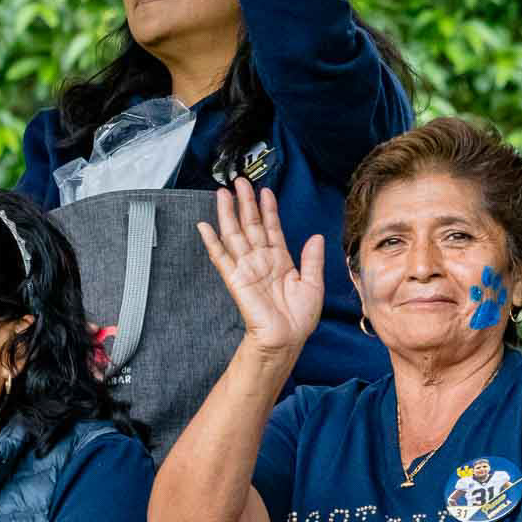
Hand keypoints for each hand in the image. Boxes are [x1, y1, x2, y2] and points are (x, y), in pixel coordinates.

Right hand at [198, 178, 324, 361]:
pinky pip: (221, 258)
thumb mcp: (313, 284)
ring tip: (223, 193)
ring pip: (235, 234)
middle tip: (241, 181)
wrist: (286, 340)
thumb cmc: (299, 318)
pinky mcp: (236, 279)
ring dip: (228, 214)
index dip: (268, 209)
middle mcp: (261, 260)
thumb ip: (312, 259)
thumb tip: (317, 237)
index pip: (271, 228)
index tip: (265, 190)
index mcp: (280, 260)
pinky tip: (205, 227)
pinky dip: (212, 242)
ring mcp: (247, 268)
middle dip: (245, 202)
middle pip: (251, 225)